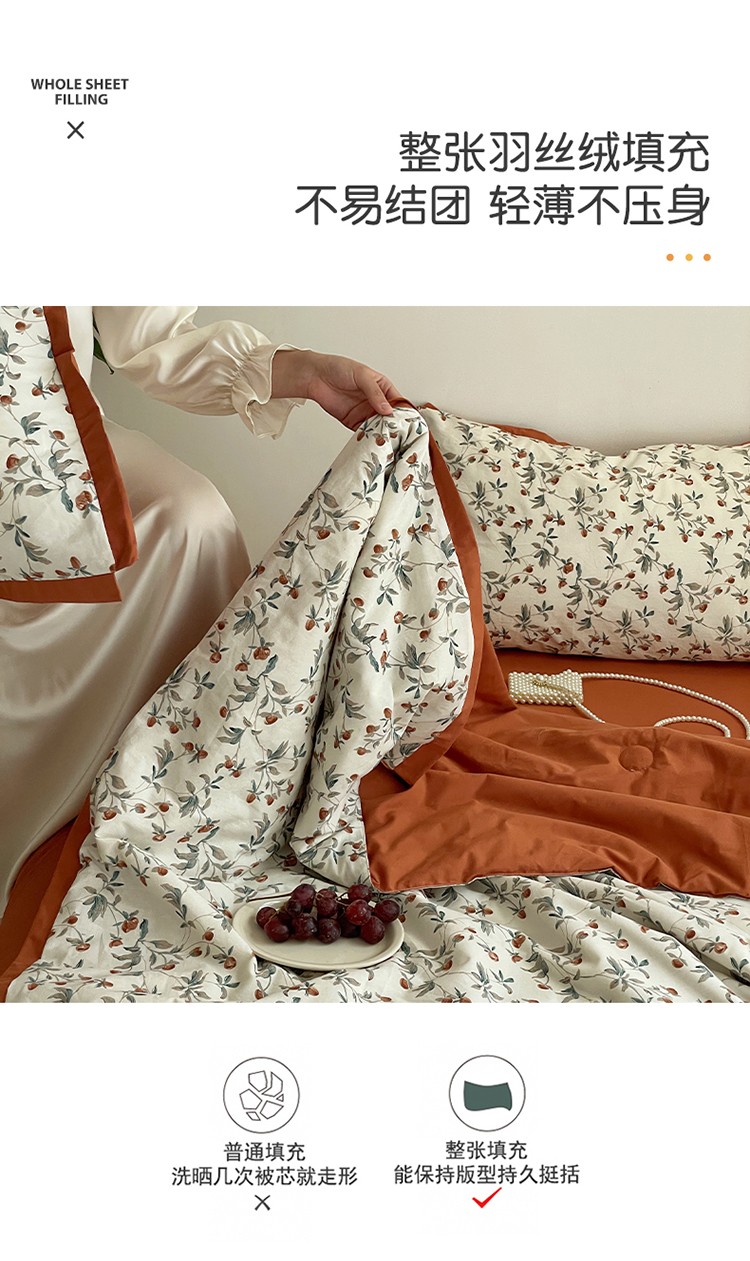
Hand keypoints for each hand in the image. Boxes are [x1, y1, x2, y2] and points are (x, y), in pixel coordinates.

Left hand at [271, 349, 402, 429]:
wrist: (316, 377)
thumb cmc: (338, 368)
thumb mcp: (362, 375)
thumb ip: (375, 392)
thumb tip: (387, 408)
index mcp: (382, 387)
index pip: (397, 401)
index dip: (403, 411)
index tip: (407, 421)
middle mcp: (375, 401)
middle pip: (390, 416)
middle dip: (394, 425)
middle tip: (397, 433)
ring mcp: (364, 412)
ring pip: (378, 426)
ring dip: (382, 432)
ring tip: (386, 438)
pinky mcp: (353, 422)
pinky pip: (364, 432)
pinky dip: (368, 436)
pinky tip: (372, 439)